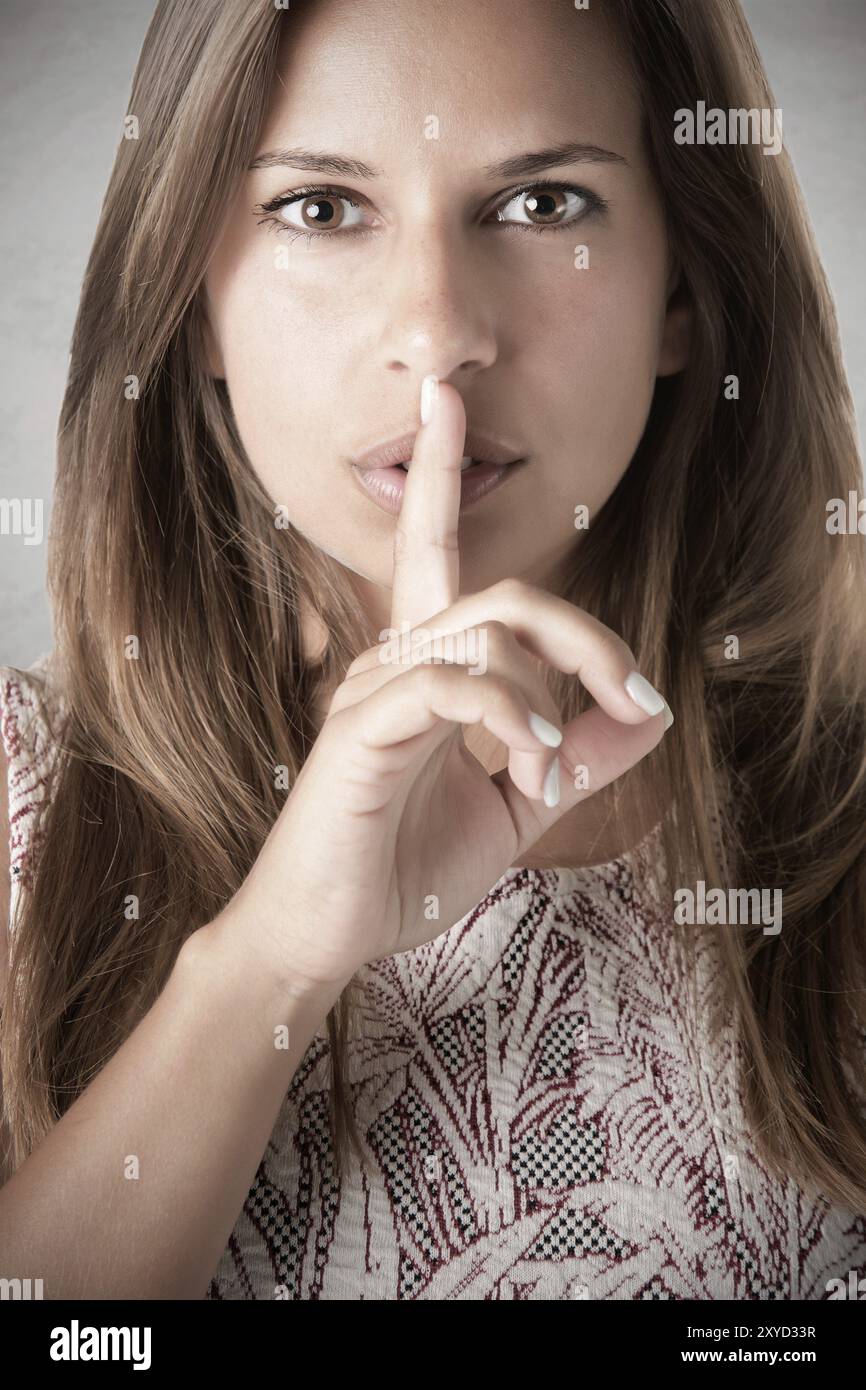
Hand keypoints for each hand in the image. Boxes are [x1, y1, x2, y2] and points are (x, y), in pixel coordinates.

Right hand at [216, 379, 670, 995]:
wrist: (328, 935)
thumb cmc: (404, 868)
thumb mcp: (514, 811)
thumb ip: (573, 757)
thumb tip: (645, 718)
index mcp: (424, 669)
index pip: (435, 552)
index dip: (440, 473)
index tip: (446, 400)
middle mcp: (393, 661)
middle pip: (502, 593)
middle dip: (585, 635)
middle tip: (635, 696)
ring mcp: (373, 690)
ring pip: (486, 631)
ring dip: (548, 701)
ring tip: (550, 778)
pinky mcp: (361, 730)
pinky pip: (450, 684)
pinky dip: (511, 717)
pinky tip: (530, 769)